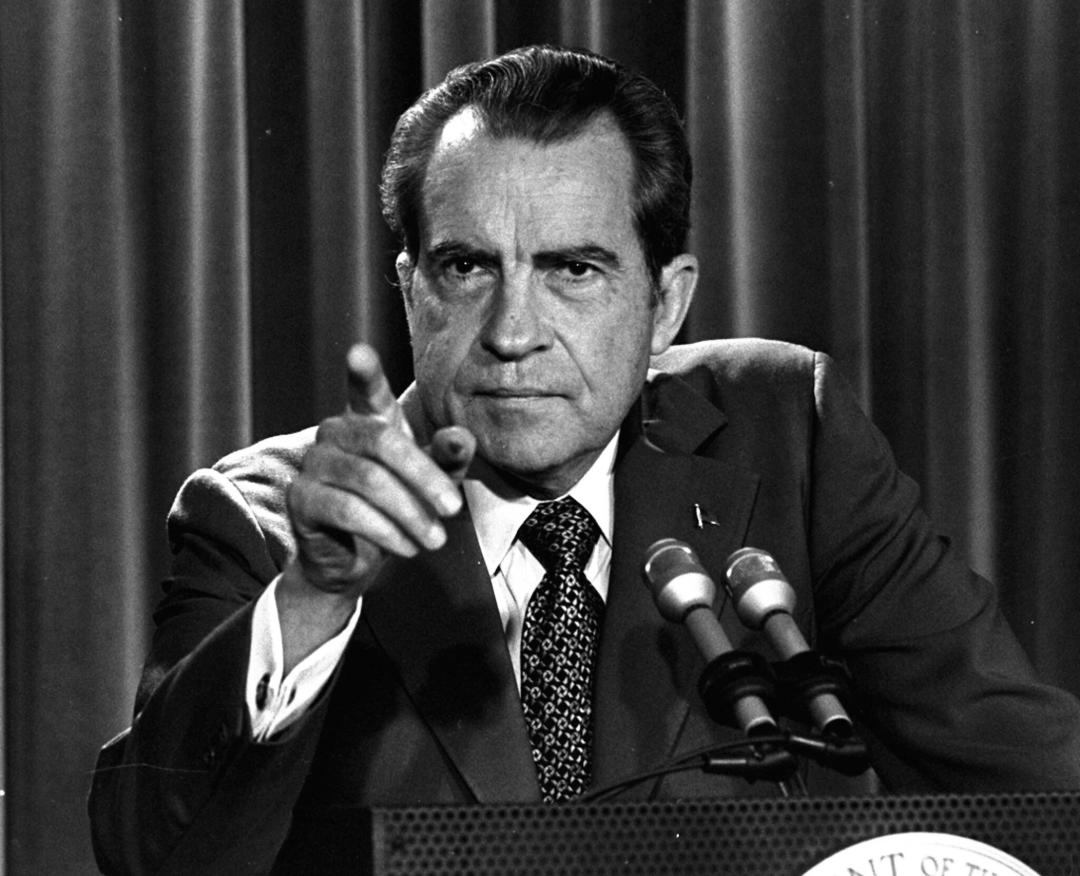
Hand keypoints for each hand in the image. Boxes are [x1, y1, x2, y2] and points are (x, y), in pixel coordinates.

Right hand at [277, 344, 473, 667]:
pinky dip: (385, 531)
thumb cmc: (399, 508)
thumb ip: (448, 458)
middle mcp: (335, 432)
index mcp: (368, 419)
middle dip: (425, 477)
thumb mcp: (432, 482)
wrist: (357, 559)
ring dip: (410, 513)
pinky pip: (348, 510)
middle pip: (383, 442)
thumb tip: (462, 437)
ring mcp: (314, 462)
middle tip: (454, 509)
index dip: (364, 373)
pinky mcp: (301, 498)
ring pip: (368, 481)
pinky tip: (407, 547)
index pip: (366, 391)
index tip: (358, 353)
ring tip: (435, 540)